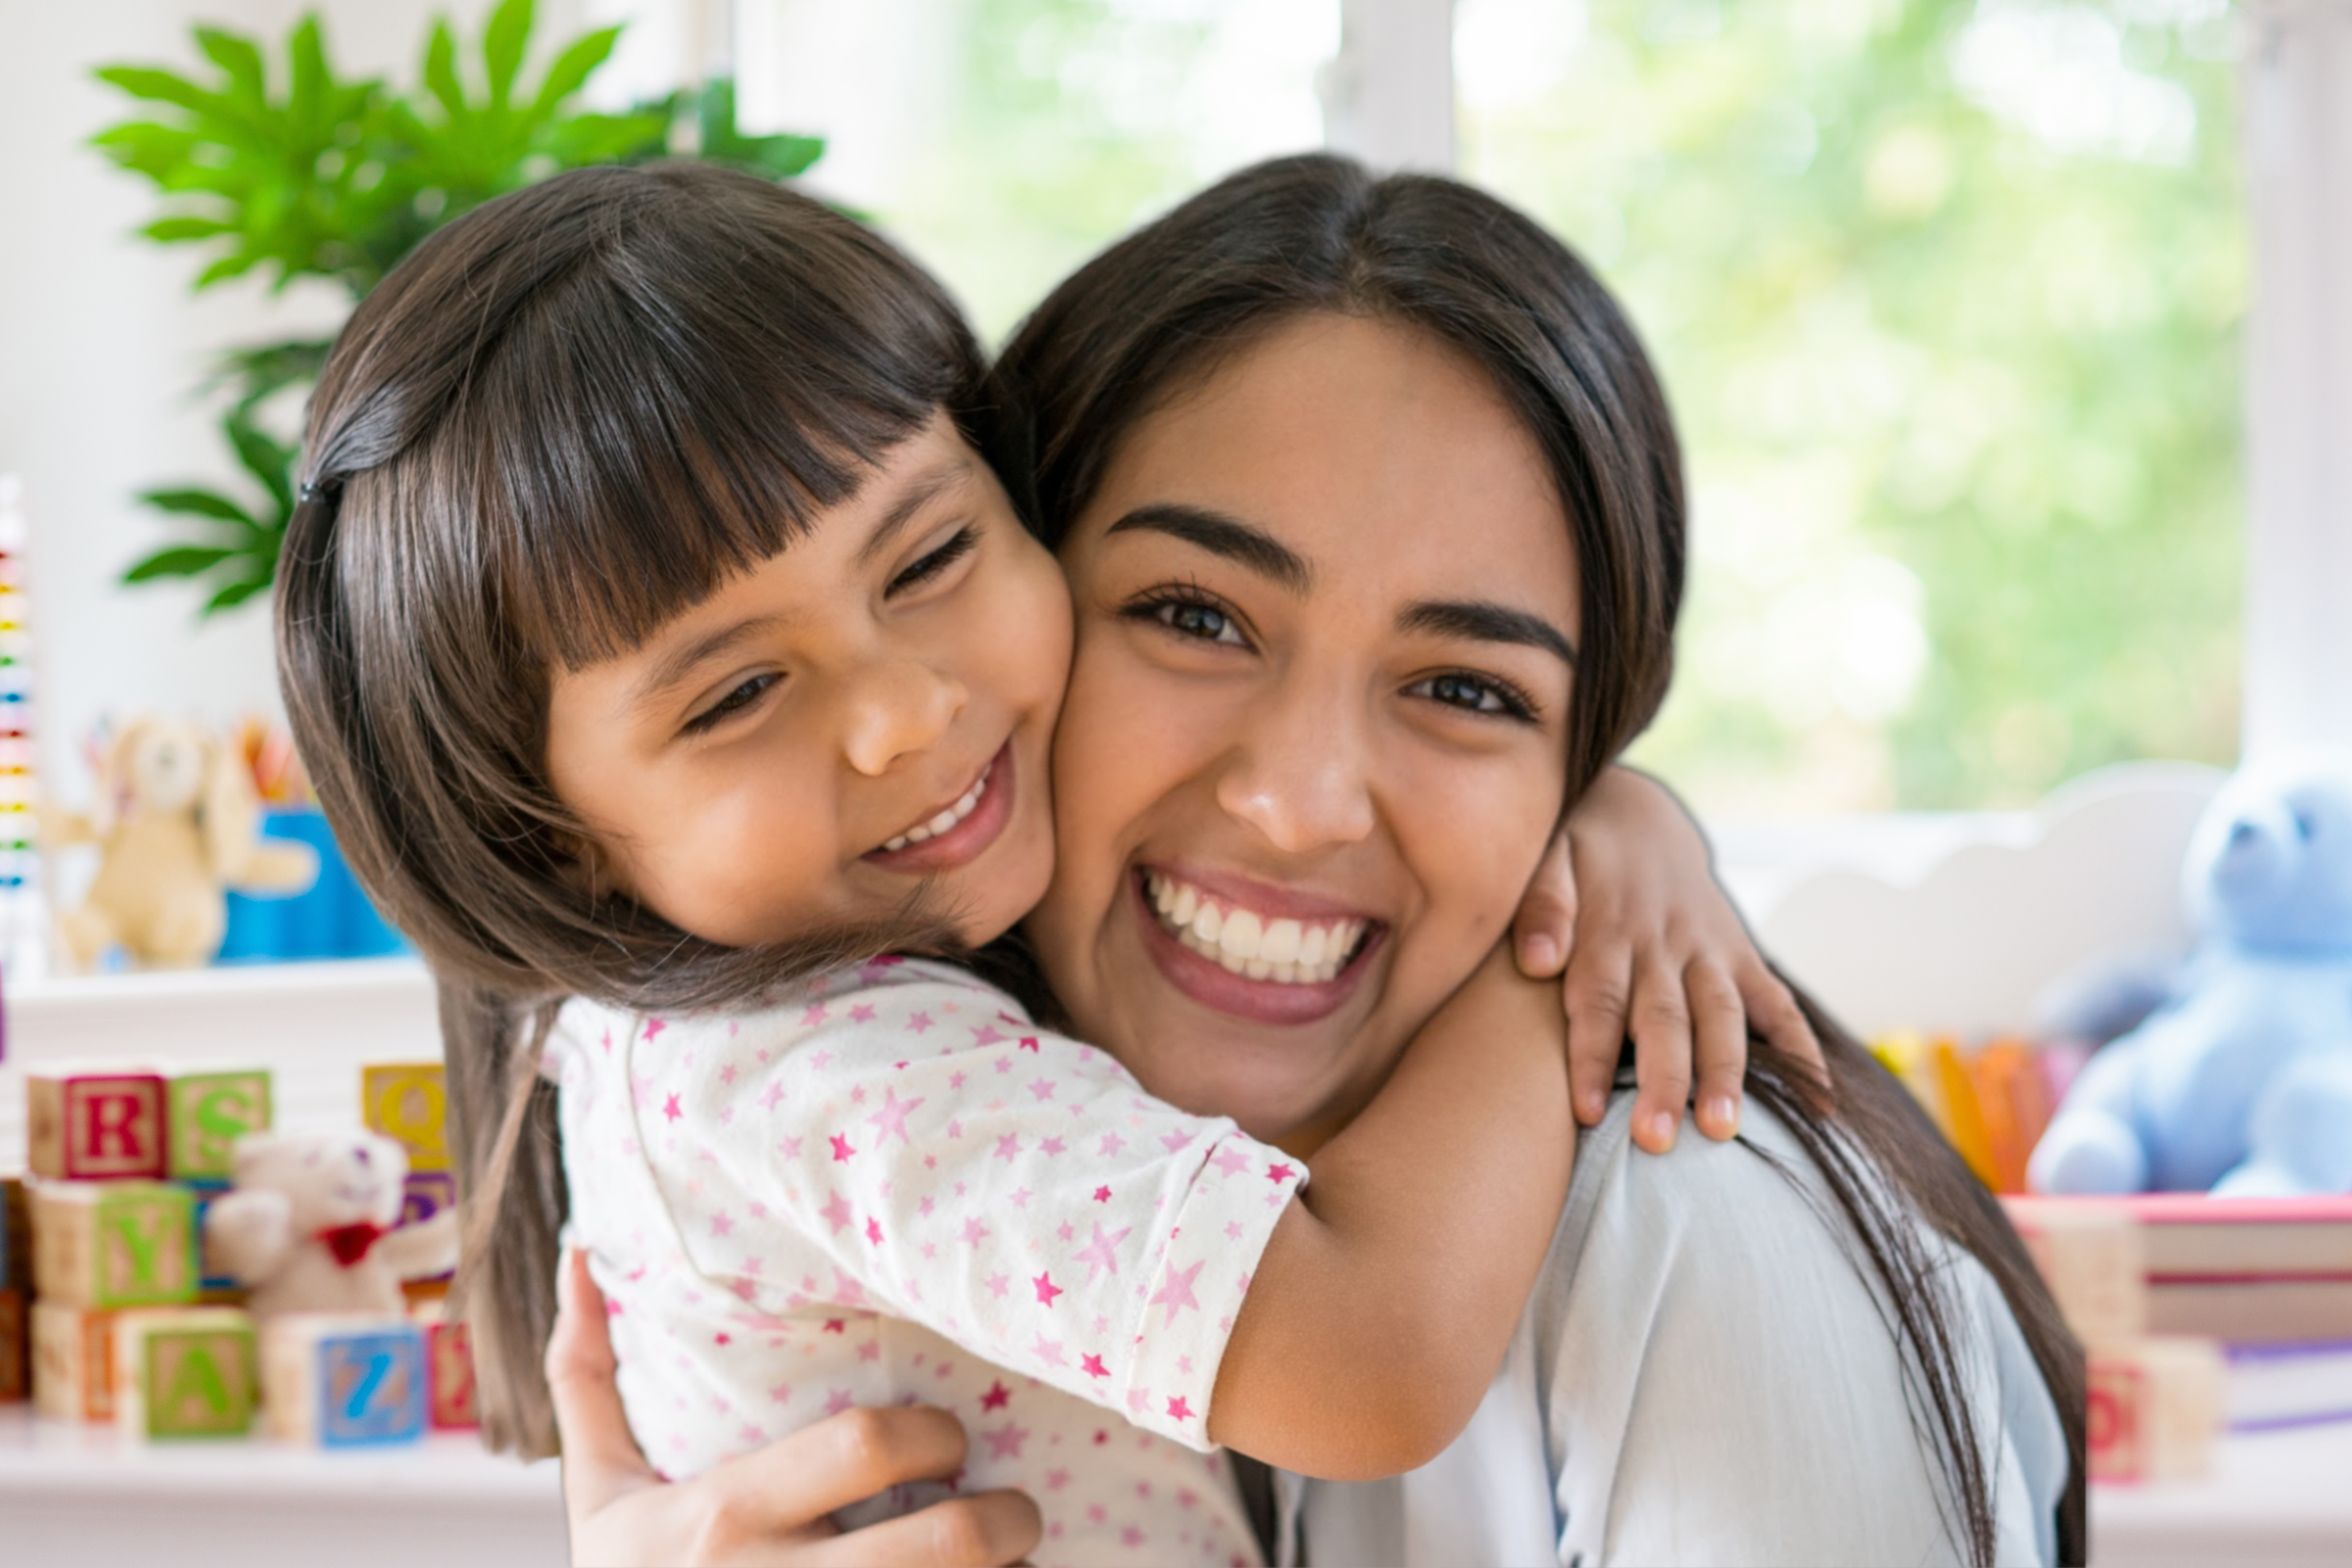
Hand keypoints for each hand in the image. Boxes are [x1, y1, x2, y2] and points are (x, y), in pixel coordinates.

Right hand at [547, 1250, 1040, 1566]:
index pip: (864, 1444)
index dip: (932, 1433)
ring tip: (1012, 1567)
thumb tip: (577, 1253)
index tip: (948, 1438)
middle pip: (943, 1543)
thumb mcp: (599, 1499)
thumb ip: (587, 1380)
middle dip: (1005, 1522)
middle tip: (1013, 1510)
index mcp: (724, 1519)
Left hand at [1510, 767, 1822, 1153]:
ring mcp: (1710, 951)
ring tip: (1724, 1129)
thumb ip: (1541, 906)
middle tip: (1655, 1140)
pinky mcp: (1742, 955)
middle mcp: (1663, 945)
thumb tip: (1537, 960)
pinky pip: (1777, 1004)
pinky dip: (1800, 1049)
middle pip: (1664, 1020)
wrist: (1637, 816)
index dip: (1593, 1056)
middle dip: (1663, 1080)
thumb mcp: (1548, 857)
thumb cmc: (1577, 853)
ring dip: (1725, 1073)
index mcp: (1609, 930)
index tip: (1586, 1111)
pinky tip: (1819, 1104)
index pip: (1599, 1000)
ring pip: (1721, 1017)